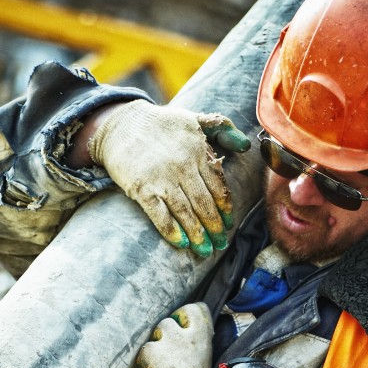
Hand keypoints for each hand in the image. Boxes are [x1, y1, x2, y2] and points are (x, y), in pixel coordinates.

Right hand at [86, 100, 249, 256]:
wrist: (121, 123)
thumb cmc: (161, 123)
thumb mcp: (194, 118)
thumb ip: (223, 128)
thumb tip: (246, 145)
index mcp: (198, 151)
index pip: (218, 187)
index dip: (225, 209)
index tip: (228, 224)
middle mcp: (183, 166)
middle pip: (204, 204)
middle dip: (214, 227)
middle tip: (220, 244)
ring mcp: (161, 179)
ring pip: (185, 212)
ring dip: (197, 234)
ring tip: (205, 250)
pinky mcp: (141, 188)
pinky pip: (159, 215)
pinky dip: (171, 231)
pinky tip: (182, 243)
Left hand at [135, 303, 214, 367]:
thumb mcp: (200, 364)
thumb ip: (194, 345)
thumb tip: (185, 328)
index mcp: (205, 343)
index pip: (199, 310)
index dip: (186, 315)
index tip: (181, 325)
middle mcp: (191, 340)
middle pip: (177, 315)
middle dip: (168, 328)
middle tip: (166, 348)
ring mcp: (173, 345)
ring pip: (160, 329)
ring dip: (155, 344)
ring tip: (159, 364)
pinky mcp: (155, 353)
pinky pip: (145, 348)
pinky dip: (144, 360)